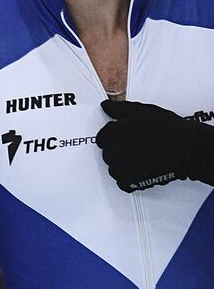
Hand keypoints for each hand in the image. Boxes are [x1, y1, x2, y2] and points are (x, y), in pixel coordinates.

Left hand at [97, 99, 213, 190]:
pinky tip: (142, 170)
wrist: (187, 148)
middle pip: (108, 153)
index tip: (125, 137)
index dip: (114, 137)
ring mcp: (120, 168)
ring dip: (123, 164)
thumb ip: (119, 110)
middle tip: (138, 147)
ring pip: (114, 168)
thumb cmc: (168, 129)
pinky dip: (130, 179)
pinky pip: (122, 182)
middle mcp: (113, 151)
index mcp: (113, 133)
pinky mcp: (130, 181)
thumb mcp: (142, 111)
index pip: (102, 137)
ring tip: (142, 158)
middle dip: (119, 150)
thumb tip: (106, 106)